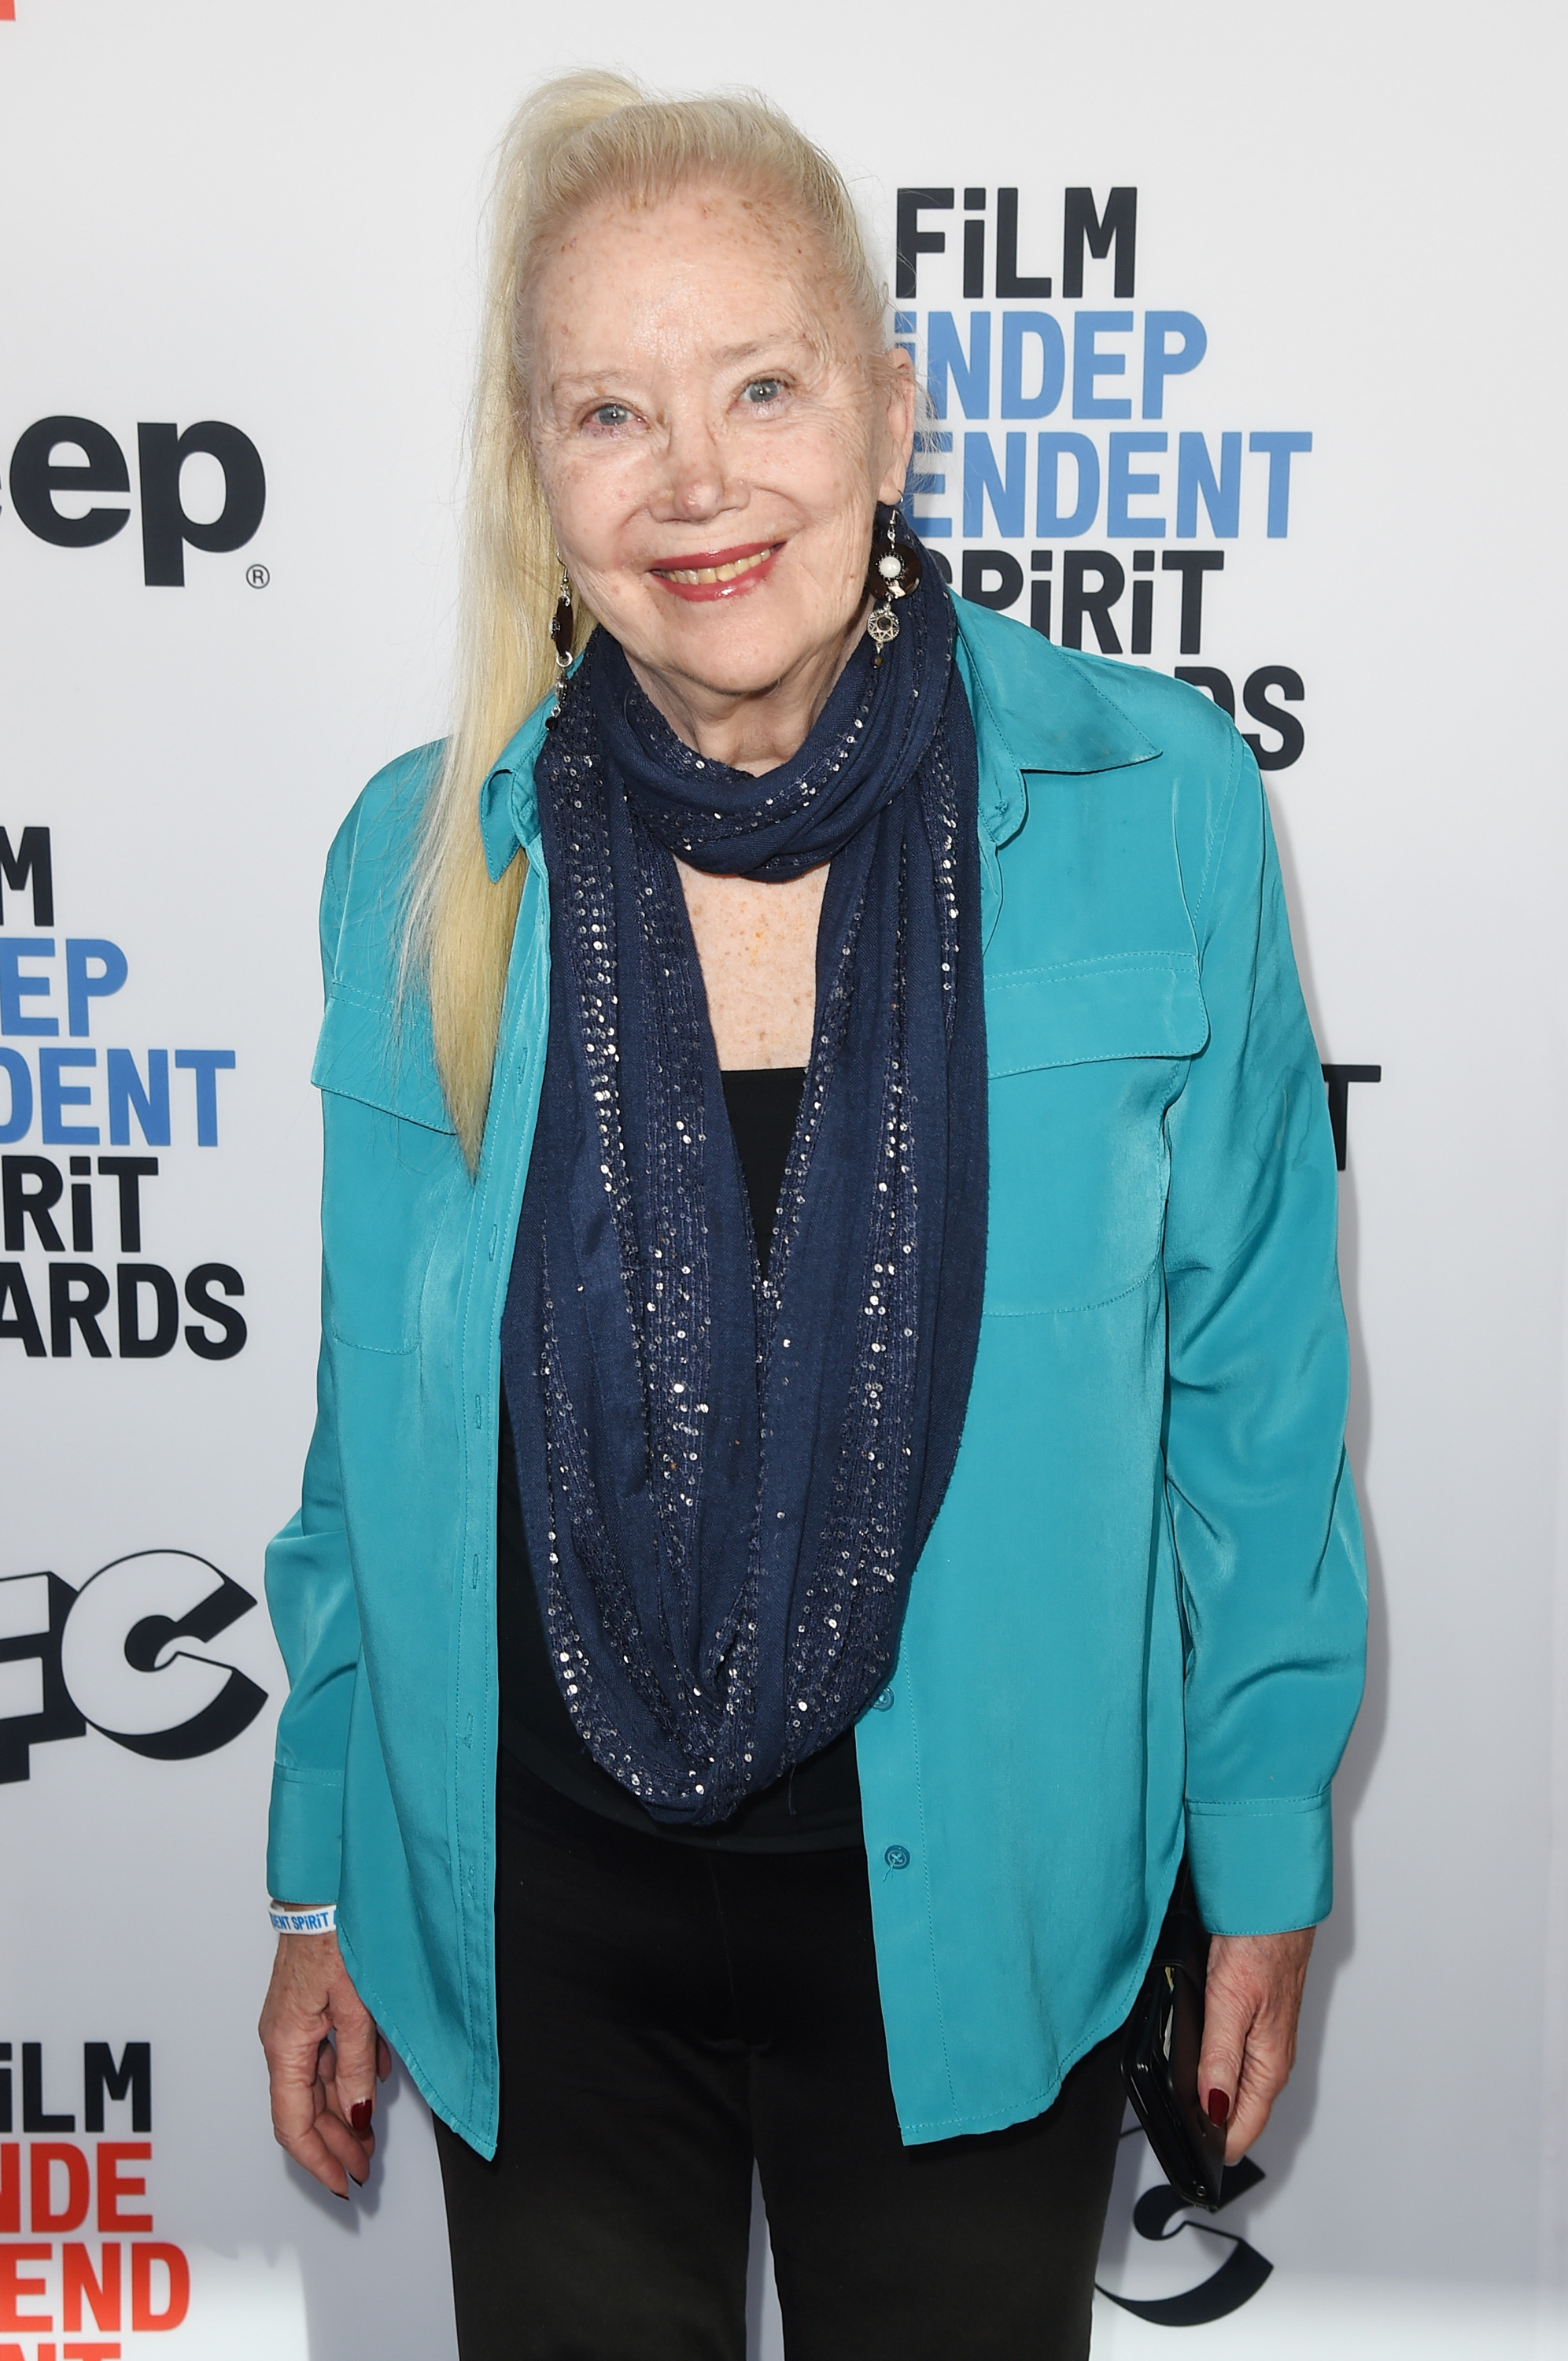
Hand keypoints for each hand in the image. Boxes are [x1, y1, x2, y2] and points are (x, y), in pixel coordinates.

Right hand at [259, 1928, 390, 2196]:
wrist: (321, 1892)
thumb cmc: (333, 1939)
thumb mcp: (355, 2009)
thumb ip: (357, 2064)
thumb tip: (358, 2112)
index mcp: (285, 2046)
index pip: (293, 2123)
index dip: (319, 2159)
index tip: (344, 2181)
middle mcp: (282, 2041)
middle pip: (303, 2109)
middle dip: (335, 2143)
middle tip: (365, 2166)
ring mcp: (293, 2025)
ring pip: (314, 2084)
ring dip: (343, 2111)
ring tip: (371, 2134)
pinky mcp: (306, 2009)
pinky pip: (324, 2055)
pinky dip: (348, 2074)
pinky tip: (373, 2082)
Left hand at [1197, 1926, 1313, 2161]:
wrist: (1271, 1906)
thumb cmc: (1261, 1946)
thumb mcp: (1229, 2004)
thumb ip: (1220, 2058)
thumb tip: (1212, 2107)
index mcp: (1268, 2065)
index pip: (1244, 2130)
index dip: (1214, 2148)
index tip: (1187, 2158)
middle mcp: (1269, 2060)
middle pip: (1239, 2114)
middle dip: (1210, 2130)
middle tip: (1177, 2140)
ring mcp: (1261, 2042)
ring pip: (1236, 2088)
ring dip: (1213, 2101)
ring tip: (1182, 2110)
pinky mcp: (1252, 2022)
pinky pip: (1233, 2062)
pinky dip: (1215, 2071)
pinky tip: (1195, 2067)